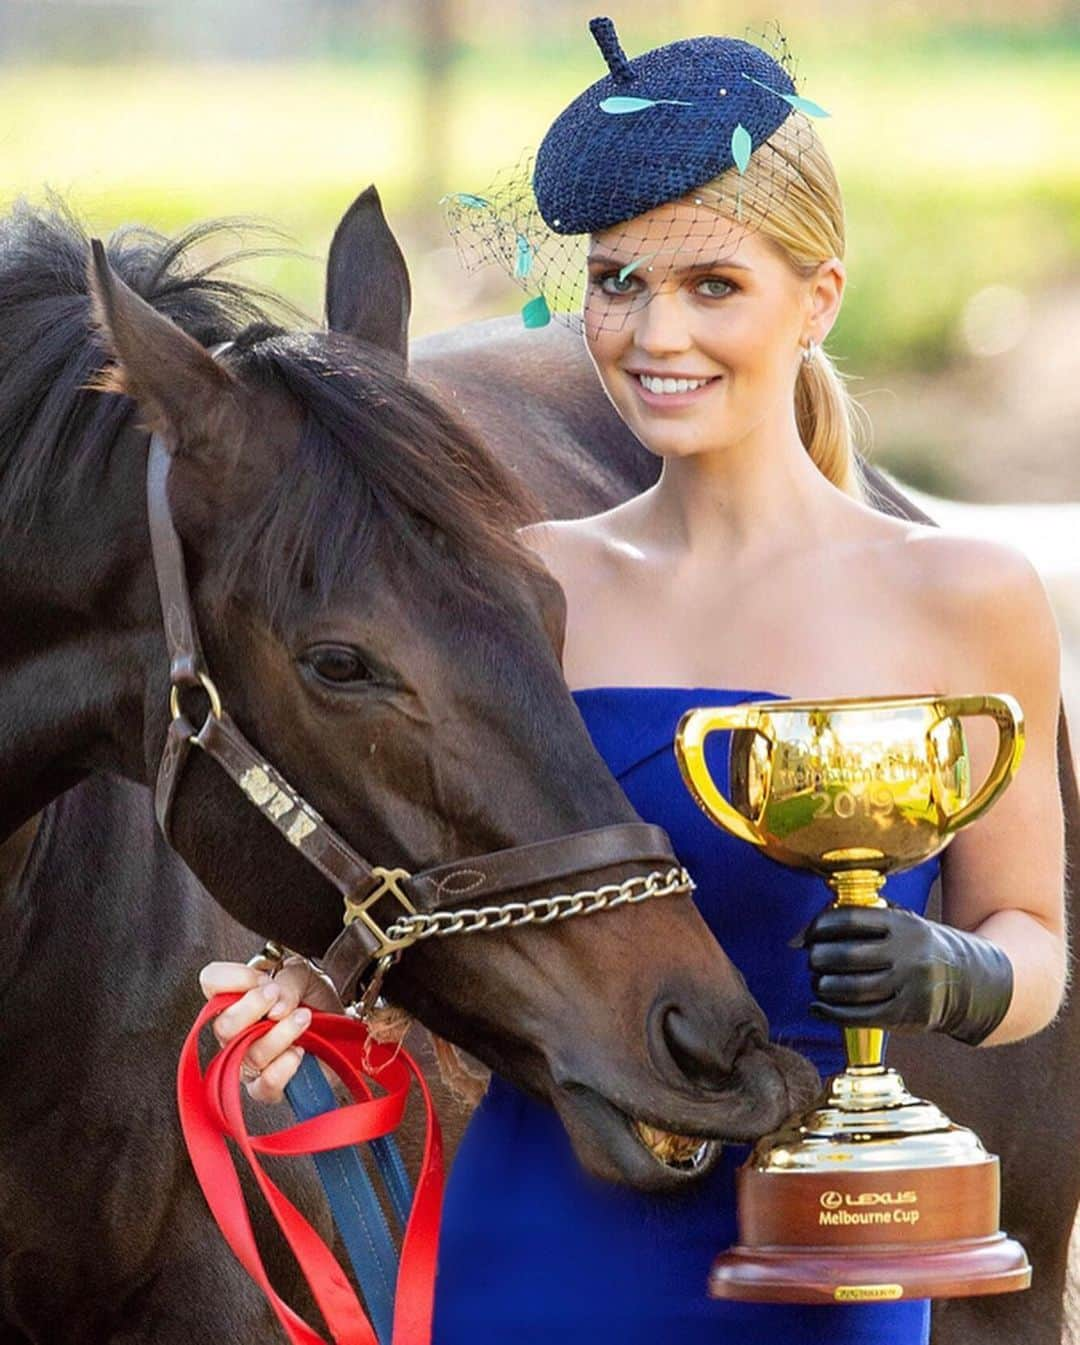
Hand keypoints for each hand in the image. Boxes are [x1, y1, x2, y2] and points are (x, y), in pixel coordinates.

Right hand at [199, 955, 338, 1102]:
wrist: (342, 1029)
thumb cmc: (315, 1000)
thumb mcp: (304, 975)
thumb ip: (286, 980)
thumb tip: (275, 1004)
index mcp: (237, 998)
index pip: (211, 983)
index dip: (232, 978)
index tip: (262, 979)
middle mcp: (236, 1032)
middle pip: (223, 1026)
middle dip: (255, 1006)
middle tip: (278, 998)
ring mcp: (248, 1063)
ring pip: (249, 1054)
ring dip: (282, 1032)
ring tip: (303, 1018)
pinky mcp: (267, 1087)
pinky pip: (265, 1084)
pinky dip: (286, 1065)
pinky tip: (300, 1050)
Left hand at [795, 904, 1013, 1045]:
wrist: (968, 980)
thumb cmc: (916, 947)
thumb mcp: (896, 923)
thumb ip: (851, 922)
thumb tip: (795, 939)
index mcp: (902, 923)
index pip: (849, 919)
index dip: (820, 926)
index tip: (809, 936)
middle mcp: (908, 952)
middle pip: (846, 955)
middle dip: (818, 959)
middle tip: (813, 961)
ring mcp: (910, 985)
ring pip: (850, 988)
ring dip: (823, 987)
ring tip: (818, 984)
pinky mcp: (907, 1015)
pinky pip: (859, 1016)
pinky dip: (830, 1013)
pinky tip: (818, 1008)